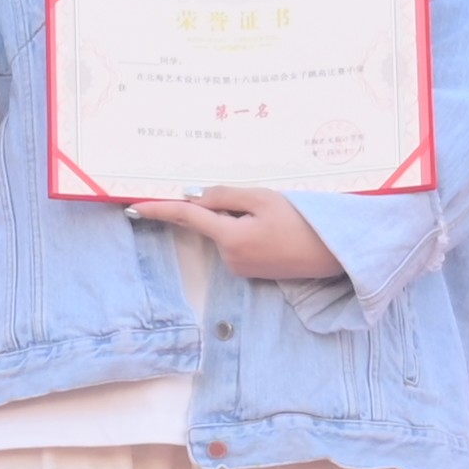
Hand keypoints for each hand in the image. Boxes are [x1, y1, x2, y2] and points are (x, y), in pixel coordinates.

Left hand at [126, 184, 344, 281]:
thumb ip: (225, 196)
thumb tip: (194, 197)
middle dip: (228, 208)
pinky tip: (276, 230)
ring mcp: (240, 268)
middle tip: (265, 206)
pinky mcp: (251, 272)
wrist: (335, 253)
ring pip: (227, 232)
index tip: (133, 206)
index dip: (159, 210)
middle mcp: (229, 258)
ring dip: (243, 219)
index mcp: (230, 238)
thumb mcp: (264, 198)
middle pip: (213, 222)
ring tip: (277, 219)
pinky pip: (239, 243)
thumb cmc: (303, 221)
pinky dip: (250, 231)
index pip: (186, 218)